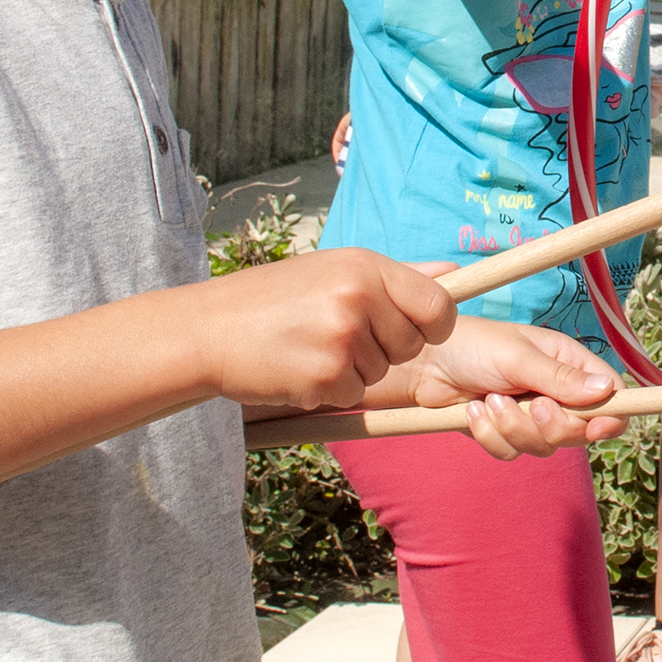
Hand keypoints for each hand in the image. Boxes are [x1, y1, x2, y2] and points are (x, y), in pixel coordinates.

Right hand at [199, 247, 456, 410]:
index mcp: (366, 266)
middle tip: (338, 334)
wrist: (207, 330)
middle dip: (386, 349)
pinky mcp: (324, 377)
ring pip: (380, 372)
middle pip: (411, 345)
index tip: (423, 331)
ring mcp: (342, 338)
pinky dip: (330, 390)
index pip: (438, 304)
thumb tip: (453, 274)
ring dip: (353, 370)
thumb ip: (396, 277)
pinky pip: (352, 395)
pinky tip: (298, 368)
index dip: (437, 324)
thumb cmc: (273, 299)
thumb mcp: (334, 270)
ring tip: (310, 346)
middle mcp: (359, 297)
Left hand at [408, 317, 628, 457]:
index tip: (597, 427)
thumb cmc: (473, 344)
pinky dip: (491, 436)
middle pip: (579, 430)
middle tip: (532, 406)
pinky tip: (473, 411)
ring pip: (543, 447)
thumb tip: (606, 391)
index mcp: (568, 363)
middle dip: (552, 426)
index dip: (610, 416)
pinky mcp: (505, 434)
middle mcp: (555, 392)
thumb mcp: (518, 356)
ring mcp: (530, 416)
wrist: (425, 363)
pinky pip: (511, 453)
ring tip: (489, 400)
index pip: (609, 395)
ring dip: (513, 428)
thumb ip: (560, 377)